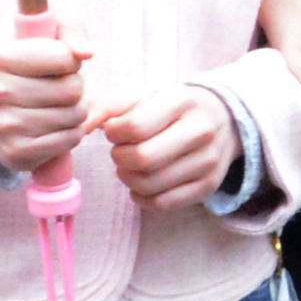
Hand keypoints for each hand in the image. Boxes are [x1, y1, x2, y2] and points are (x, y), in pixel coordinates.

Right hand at [0, 24, 89, 175]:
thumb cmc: (29, 68)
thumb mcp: (44, 37)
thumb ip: (70, 30)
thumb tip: (85, 52)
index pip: (63, 57)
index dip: (70, 60)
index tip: (58, 63)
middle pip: (71, 89)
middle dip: (74, 86)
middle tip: (59, 88)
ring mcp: (3, 126)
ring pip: (74, 115)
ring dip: (76, 110)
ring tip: (58, 106)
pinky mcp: (16, 153)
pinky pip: (71, 139)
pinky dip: (71, 132)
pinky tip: (55, 126)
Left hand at [96, 84, 236, 211]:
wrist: (221, 119)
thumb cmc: (169, 108)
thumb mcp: (141, 97)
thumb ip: (106, 107)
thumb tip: (80, 128)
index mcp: (181, 101)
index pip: (134, 127)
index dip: (114, 133)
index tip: (115, 131)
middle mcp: (200, 131)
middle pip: (142, 159)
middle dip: (120, 158)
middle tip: (120, 151)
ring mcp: (208, 161)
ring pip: (151, 185)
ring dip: (128, 179)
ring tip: (130, 166)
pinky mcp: (209, 186)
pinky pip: (164, 204)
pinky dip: (142, 198)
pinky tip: (140, 184)